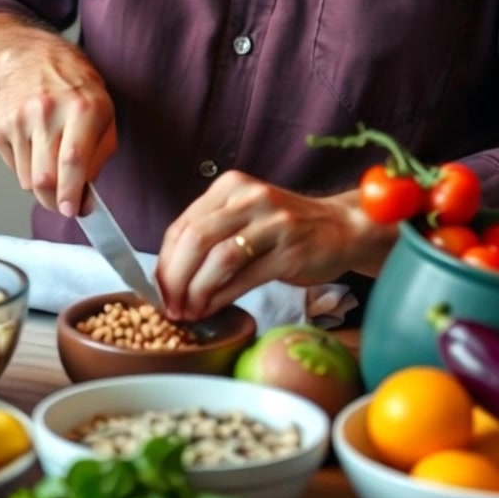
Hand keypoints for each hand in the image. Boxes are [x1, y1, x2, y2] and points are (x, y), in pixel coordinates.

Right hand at [0, 13, 115, 216]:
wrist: (34, 59)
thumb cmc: (76, 90)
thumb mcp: (104, 115)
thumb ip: (99, 158)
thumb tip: (85, 199)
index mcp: (82, 108)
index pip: (73, 160)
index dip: (71, 192)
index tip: (72, 211)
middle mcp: (47, 111)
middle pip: (45, 177)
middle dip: (55, 201)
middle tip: (64, 204)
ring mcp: (18, 118)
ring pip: (28, 180)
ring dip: (42, 184)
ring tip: (52, 159)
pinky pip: (13, 168)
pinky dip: (27, 168)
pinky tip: (35, 144)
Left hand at [155, 170, 393, 321]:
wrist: (340, 228)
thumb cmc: (283, 227)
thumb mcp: (244, 216)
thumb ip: (210, 233)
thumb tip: (169, 275)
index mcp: (231, 186)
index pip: (184, 224)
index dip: (165, 261)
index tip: (158, 289)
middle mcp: (249, 197)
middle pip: (196, 239)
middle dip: (175, 278)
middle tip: (170, 306)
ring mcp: (272, 223)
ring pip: (218, 259)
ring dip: (197, 292)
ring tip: (189, 312)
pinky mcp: (289, 251)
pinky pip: (244, 278)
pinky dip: (221, 297)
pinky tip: (211, 309)